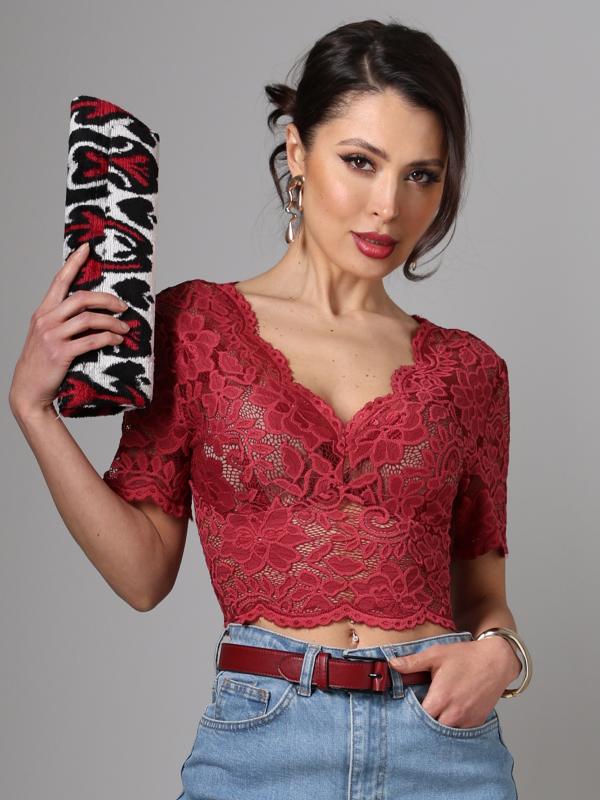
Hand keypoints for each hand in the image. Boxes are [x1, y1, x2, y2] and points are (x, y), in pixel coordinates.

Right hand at [9, 242, 129, 419]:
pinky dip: (109, 339)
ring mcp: (52, 336)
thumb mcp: (46, 336)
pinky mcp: (61, 353)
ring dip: (112, 322)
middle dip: (107, 299)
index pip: (59, 281)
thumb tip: (91, 312)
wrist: (28, 391)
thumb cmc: (42, 364)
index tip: (87, 248)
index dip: (74, 263)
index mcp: (43, 312)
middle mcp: (46, 320)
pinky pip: (92, 340)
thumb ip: (62, 321)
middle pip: (82, 298)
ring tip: (125, 328)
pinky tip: (118, 341)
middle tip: (123, 306)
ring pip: (90, 319)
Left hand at [389, 638, 519, 727]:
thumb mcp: (436, 654)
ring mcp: (467, 720)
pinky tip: (448, 713)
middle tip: (418, 710)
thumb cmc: (465, 656)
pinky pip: (459, 731)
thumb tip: (391, 664)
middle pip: (430, 728)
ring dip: (438, 724)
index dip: (411, 713)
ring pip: (445, 732)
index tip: (408, 705)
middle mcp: (454, 713)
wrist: (496, 661)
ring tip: (434, 711)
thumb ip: (413, 662)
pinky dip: (452, 725)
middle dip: (423, 721)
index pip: (418, 717)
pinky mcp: (477, 722)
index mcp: (441, 698)